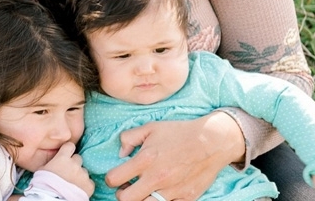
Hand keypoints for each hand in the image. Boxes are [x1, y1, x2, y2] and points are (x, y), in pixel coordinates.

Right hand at [41, 142, 94, 197]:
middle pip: (78, 158)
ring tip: (72, 182)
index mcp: (62, 158)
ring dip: (79, 174)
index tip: (66, 154)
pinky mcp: (90, 185)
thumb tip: (53, 160)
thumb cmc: (43, 184)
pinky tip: (78, 188)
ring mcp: (83, 174)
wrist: (52, 199)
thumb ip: (51, 162)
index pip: (70, 146)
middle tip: (68, 171)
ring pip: (83, 171)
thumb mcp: (42, 169)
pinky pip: (89, 182)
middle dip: (74, 163)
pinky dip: (85, 184)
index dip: (68, 150)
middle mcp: (75, 164)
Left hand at [107, 113, 244, 200]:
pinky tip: (161, 192)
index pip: (113, 179)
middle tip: (127, 187)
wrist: (212, 141)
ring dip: (141, 199)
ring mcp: (172, 191)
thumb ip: (129, 138)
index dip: (110, 179)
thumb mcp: (150, 128)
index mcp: (145, 160)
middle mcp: (157, 178)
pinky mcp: (187, 198)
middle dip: (122, 194)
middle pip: (126, 199)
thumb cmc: (180, 133)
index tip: (115, 177)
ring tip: (143, 191)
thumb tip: (121, 153)